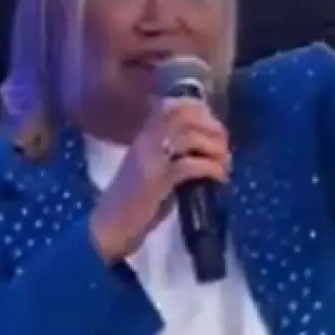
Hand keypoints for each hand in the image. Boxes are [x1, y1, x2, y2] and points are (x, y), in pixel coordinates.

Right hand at [88, 98, 230, 261]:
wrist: (110, 227)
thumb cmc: (136, 202)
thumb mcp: (155, 169)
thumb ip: (176, 155)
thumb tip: (211, 149)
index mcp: (144, 135)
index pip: (174, 106)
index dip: (202, 112)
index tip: (216, 129)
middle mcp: (146, 140)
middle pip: (187, 117)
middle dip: (213, 129)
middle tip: (225, 149)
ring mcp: (150, 158)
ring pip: (190, 137)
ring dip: (215, 148)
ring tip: (224, 164)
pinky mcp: (157, 180)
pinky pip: (190, 165)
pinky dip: (211, 168)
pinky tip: (219, 178)